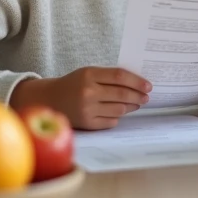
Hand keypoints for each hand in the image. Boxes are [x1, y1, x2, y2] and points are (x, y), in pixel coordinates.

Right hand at [11, 67, 150, 130]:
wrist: (48, 99)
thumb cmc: (74, 84)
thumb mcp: (88, 73)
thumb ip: (109, 76)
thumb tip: (137, 84)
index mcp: (89, 75)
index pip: (120, 76)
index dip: (137, 81)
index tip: (148, 85)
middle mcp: (88, 92)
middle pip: (122, 94)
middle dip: (138, 96)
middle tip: (147, 97)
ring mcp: (87, 109)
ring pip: (119, 109)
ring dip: (131, 107)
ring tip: (136, 104)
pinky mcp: (86, 123)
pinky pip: (110, 121)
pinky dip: (117, 117)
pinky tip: (119, 113)